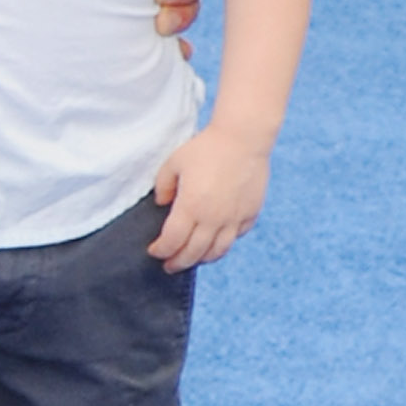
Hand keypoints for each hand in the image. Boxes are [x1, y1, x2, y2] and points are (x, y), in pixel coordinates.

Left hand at [150, 119, 270, 271]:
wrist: (243, 139)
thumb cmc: (205, 148)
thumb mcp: (173, 163)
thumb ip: (163, 186)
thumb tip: (162, 204)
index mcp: (191, 207)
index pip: (173, 240)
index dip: (161, 250)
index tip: (154, 252)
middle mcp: (214, 218)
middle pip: (194, 252)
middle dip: (178, 262)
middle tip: (169, 266)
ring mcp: (235, 218)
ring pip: (218, 251)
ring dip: (202, 259)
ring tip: (192, 260)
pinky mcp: (251, 213)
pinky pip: (236, 237)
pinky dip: (223, 244)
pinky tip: (215, 242)